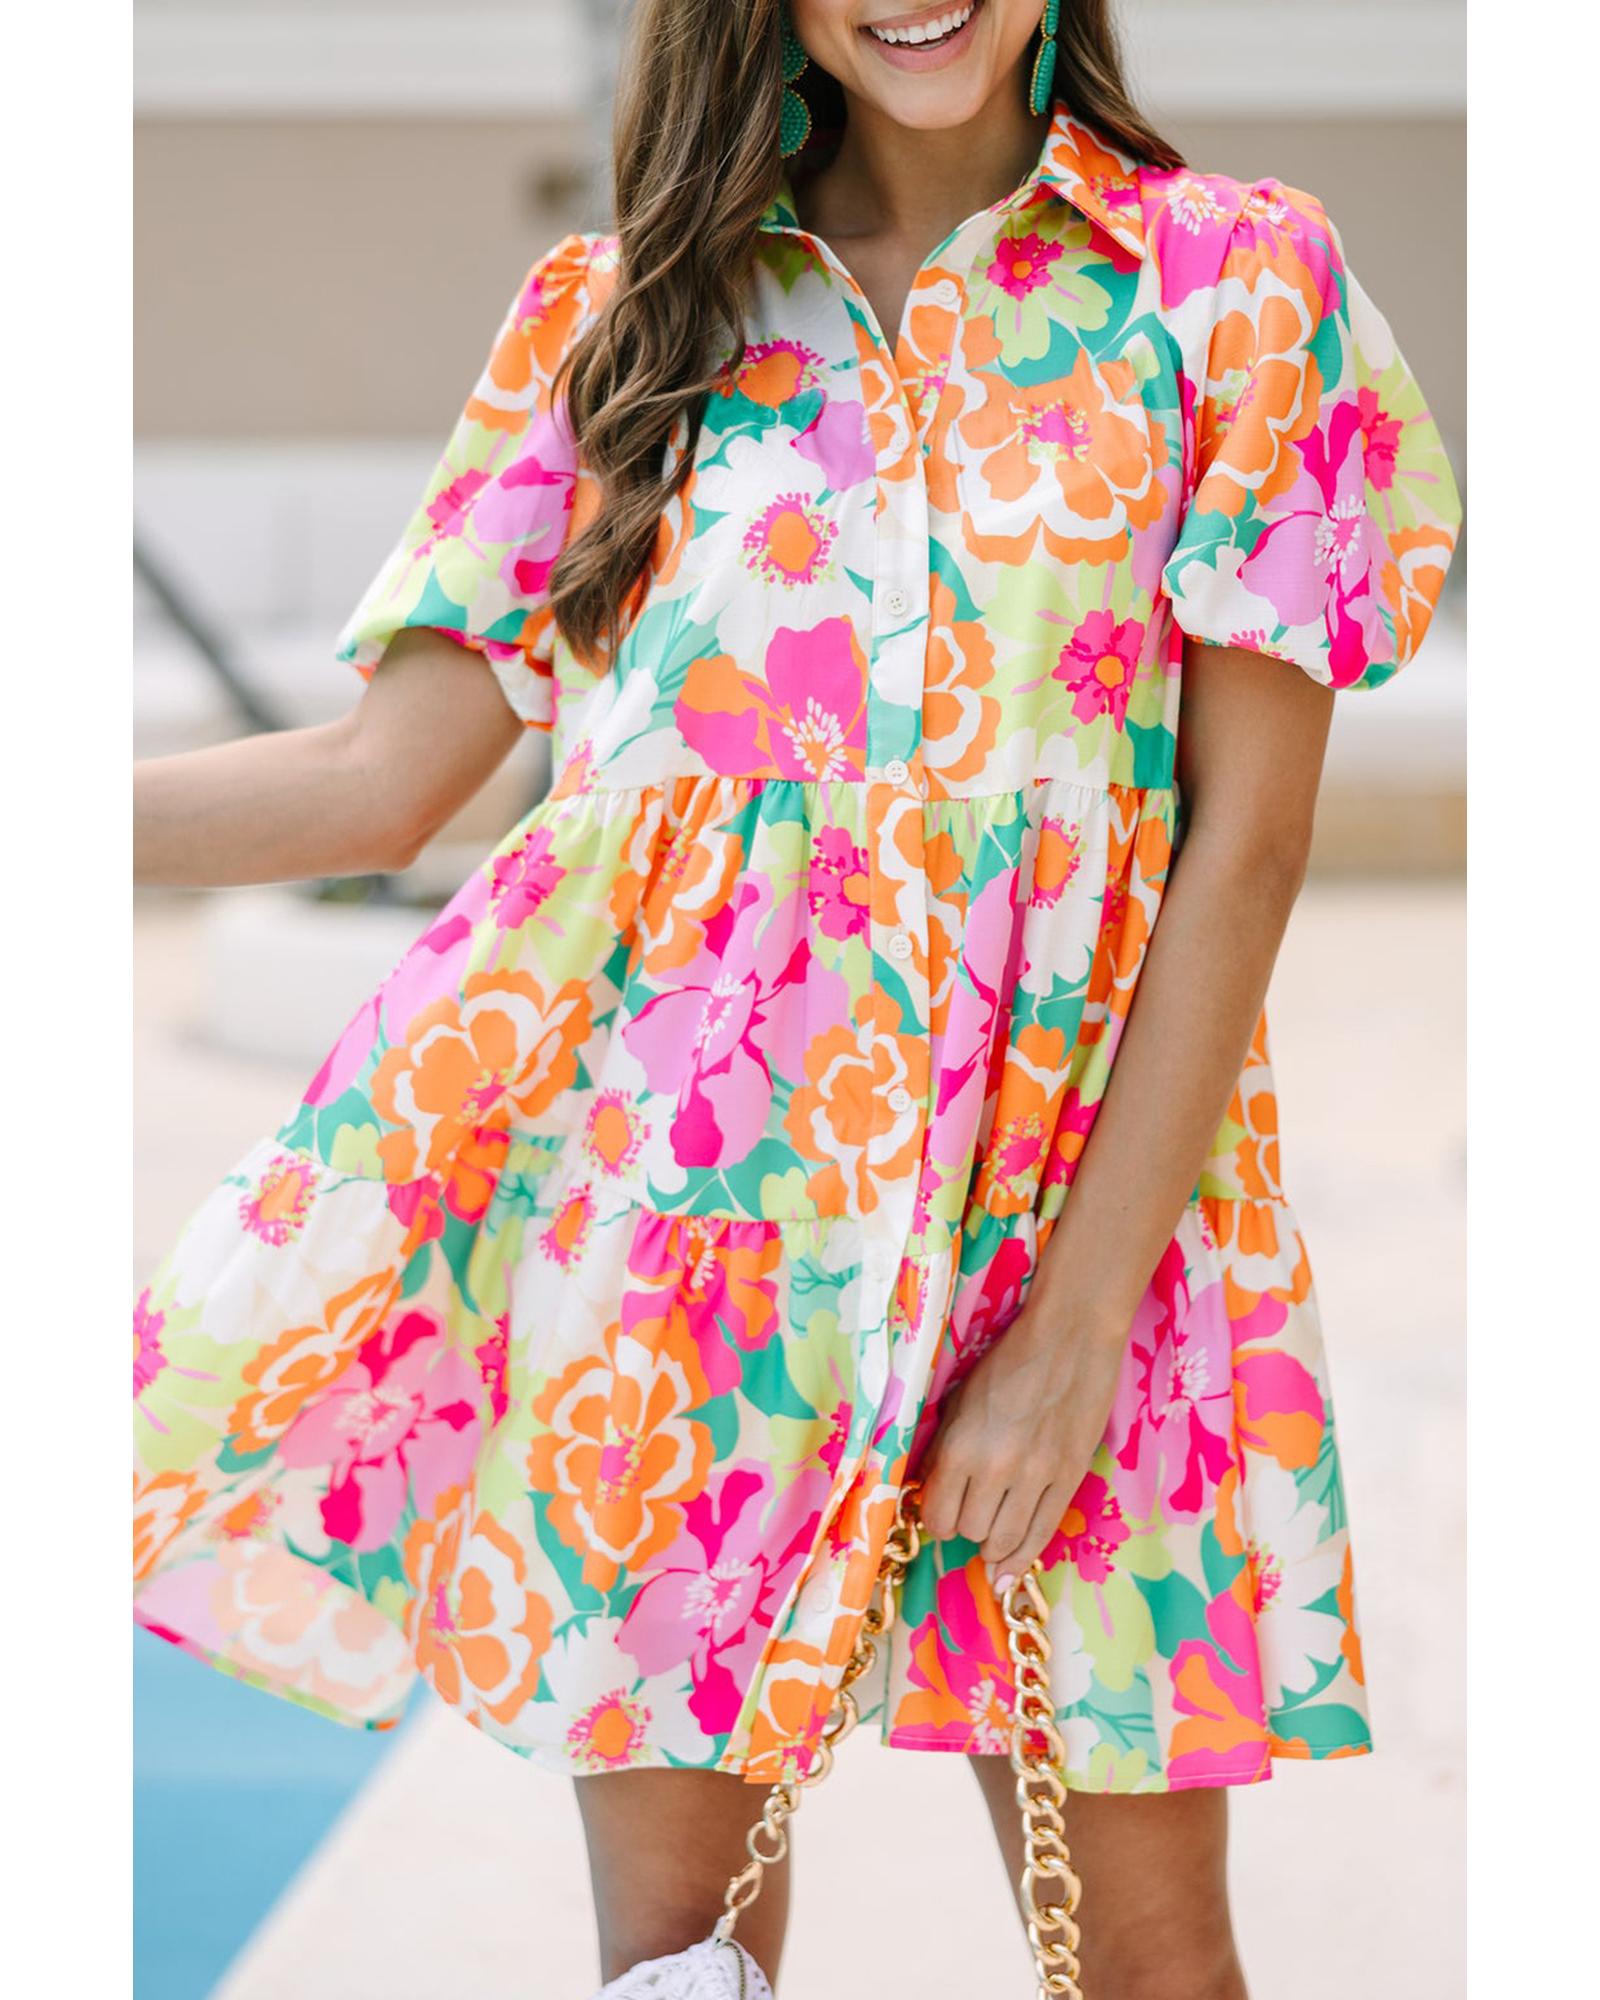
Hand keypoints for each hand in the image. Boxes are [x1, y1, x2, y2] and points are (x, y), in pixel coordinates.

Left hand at [916, 1300, 1127, 1592]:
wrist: (1070, 1337)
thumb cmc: (1007, 1360)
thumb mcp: (959, 1399)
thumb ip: (944, 1448)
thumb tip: (932, 1491)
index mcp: (961, 1446)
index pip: (938, 1515)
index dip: (936, 1518)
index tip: (941, 1508)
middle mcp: (996, 1470)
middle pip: (970, 1531)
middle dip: (964, 1527)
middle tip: (969, 1509)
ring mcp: (1037, 1477)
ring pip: (1005, 1541)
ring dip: (992, 1544)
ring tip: (990, 1536)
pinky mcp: (1070, 1478)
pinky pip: (1043, 1532)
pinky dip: (1023, 1556)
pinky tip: (1011, 1570)